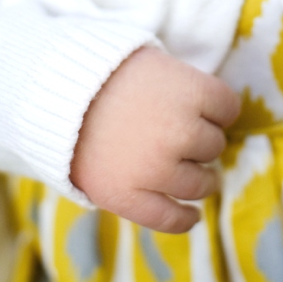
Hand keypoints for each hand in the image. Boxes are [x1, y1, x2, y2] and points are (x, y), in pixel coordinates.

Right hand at [70, 46, 240, 232]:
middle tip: (182, 134)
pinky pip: (171, 218)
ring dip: (201, 178)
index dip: (217, 109)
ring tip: (195, 174)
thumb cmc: (107, 72)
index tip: (204, 110)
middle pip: (214, 144)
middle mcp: (180, 131)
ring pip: (201, 182)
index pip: (228, 107)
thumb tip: (217, 113)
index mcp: (190, 91)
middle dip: (201, 139)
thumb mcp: (155, 62)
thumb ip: (187, 85)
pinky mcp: (128, 197)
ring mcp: (155, 168)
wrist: (54, 93)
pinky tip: (190, 214)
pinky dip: (186, 219)